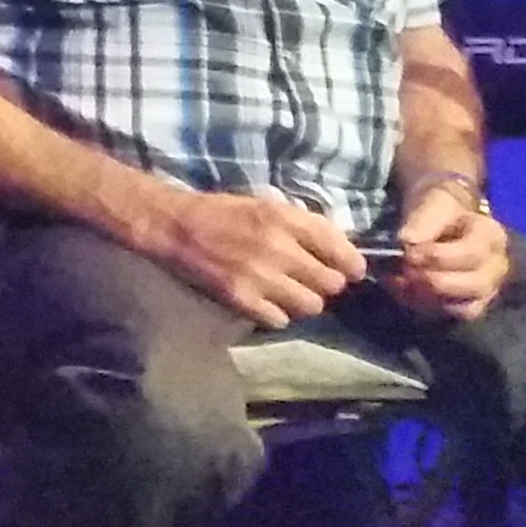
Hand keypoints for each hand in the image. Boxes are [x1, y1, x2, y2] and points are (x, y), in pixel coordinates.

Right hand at [138, 186, 364, 328]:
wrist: (173, 226)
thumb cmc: (222, 212)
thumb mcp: (266, 206)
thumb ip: (302, 226)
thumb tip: (339, 252)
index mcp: (285, 218)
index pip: (341, 251)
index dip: (351, 265)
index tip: (349, 271)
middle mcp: (278, 247)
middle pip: (331, 284)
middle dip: (325, 284)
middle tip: (309, 280)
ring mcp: (260, 276)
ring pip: (311, 305)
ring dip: (302, 301)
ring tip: (286, 293)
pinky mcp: (241, 298)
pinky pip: (280, 320)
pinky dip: (276, 314)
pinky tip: (264, 301)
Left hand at [387, 175, 508, 321]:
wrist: (443, 220)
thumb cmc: (441, 211)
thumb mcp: (434, 203)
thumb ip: (423, 220)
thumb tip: (408, 241)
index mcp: (492, 236)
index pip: (472, 254)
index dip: (438, 256)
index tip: (408, 252)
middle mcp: (497, 267)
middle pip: (475, 285)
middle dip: (434, 280)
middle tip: (404, 270)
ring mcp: (488, 290)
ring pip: (466, 307)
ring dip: (430, 298)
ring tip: (401, 282)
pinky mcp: (472, 306)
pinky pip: (453, 316)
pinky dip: (427, 308)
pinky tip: (405, 292)